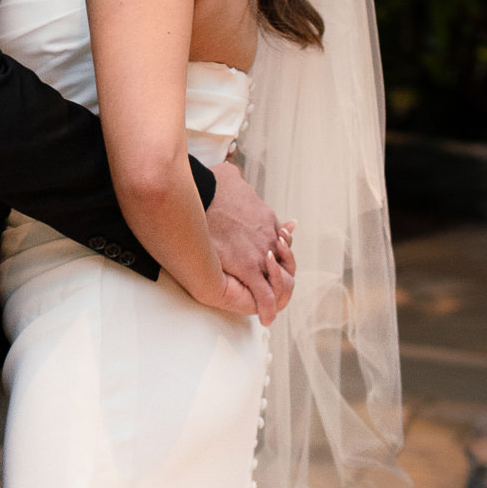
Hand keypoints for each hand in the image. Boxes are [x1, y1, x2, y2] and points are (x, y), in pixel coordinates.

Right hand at [205, 162, 293, 325]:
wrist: (203, 196)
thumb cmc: (211, 185)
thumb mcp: (231, 175)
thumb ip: (235, 177)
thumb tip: (230, 169)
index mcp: (265, 218)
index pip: (279, 239)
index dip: (277, 250)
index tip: (272, 256)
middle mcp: (269, 236)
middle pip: (284, 261)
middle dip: (281, 273)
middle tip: (275, 284)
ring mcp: (261, 253)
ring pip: (278, 279)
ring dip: (277, 291)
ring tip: (273, 304)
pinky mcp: (249, 267)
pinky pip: (264, 293)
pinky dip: (267, 307)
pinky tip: (266, 318)